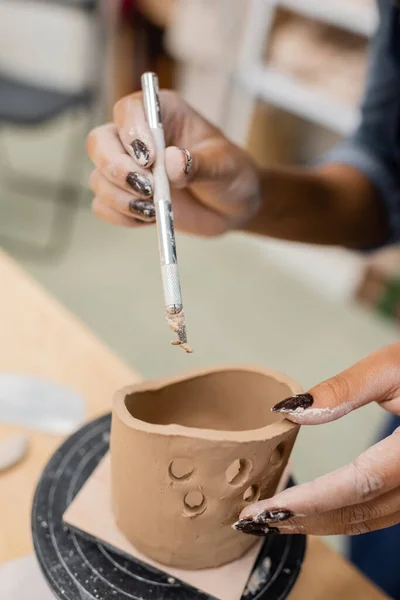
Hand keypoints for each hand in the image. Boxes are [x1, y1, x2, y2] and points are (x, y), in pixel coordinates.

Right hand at [86, 91, 260, 236]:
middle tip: (148, 189)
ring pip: (99, 178)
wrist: (232, 207)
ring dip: (121, 198)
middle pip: (100, 142)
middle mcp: (139, 137)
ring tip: (154, 210)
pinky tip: (149, 219)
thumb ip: (199, 164)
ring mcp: (129, 168)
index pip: (129, 110)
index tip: (150, 159)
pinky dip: (121, 216)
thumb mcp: (225, 167)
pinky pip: (104, 206)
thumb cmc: (232, 176)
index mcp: (163, 114)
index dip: (132, 133)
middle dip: (117, 169)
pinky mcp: (127, 197)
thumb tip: (171, 162)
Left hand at [234, 343, 399, 536]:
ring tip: (275, 519)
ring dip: (319, 523)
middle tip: (254, 520)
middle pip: (359, 511)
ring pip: (369, 519)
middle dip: (303, 520)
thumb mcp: (390, 366)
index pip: (357, 483)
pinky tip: (314, 510)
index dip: (309, 499)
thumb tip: (291, 410)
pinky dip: (342, 516)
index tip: (266, 507)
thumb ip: (343, 389)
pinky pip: (379, 512)